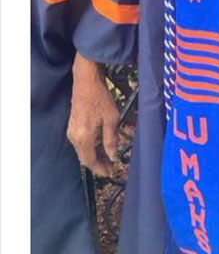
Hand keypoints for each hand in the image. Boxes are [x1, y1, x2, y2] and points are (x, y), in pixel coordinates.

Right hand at [67, 53, 121, 175]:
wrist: (86, 81)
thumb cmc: (101, 98)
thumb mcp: (111, 119)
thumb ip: (111, 140)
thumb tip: (112, 156)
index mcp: (83, 138)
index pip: (90, 161)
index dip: (100, 169)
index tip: (110, 172)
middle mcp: (74, 137)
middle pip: (85, 158)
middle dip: (98, 164)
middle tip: (110, 167)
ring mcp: (71, 131)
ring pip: (82, 150)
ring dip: (94, 155)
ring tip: (108, 156)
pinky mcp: (72, 125)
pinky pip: (81, 142)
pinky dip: (90, 147)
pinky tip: (100, 144)